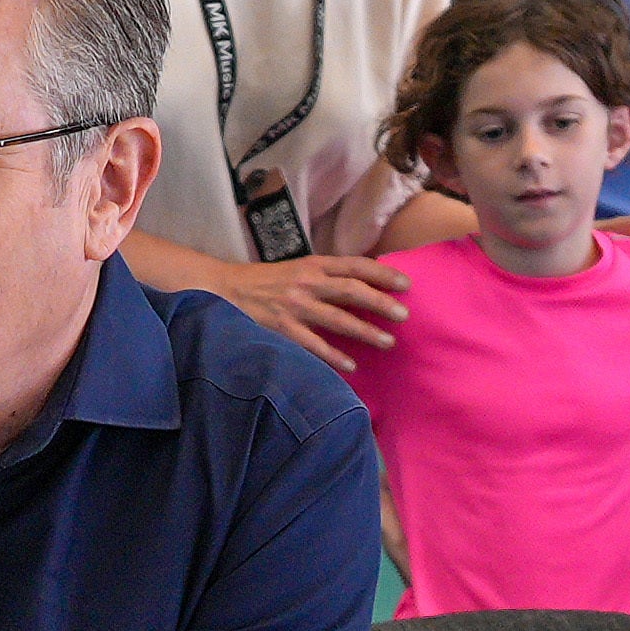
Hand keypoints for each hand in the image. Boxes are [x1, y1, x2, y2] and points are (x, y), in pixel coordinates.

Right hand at [210, 250, 411, 358]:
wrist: (224, 289)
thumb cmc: (266, 281)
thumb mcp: (298, 269)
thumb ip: (326, 276)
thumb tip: (364, 287)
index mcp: (313, 264)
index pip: (354, 265)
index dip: (382, 273)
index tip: (405, 284)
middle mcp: (306, 282)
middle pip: (351, 290)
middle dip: (380, 302)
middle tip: (403, 315)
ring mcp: (294, 306)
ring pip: (337, 318)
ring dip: (365, 330)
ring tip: (387, 341)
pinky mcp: (282, 328)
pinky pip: (313, 344)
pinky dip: (333, 356)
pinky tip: (351, 365)